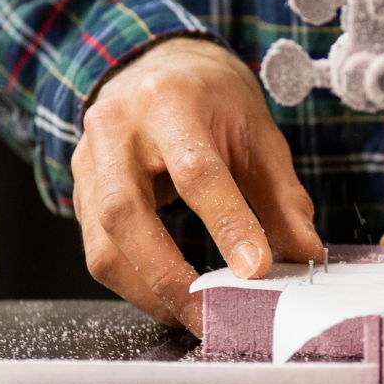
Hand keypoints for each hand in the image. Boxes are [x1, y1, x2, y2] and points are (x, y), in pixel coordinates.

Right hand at [73, 38, 324, 335]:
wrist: (157, 67)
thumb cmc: (210, 99)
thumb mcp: (257, 132)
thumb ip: (282, 195)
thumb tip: (303, 253)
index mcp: (169, 101)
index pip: (196, 171)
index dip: (227, 225)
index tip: (256, 269)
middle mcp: (117, 128)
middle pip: (127, 213)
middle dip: (170, 276)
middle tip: (212, 314)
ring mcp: (89, 161)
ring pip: (104, 243)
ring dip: (148, 291)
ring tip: (193, 316)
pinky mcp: (79, 192)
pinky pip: (98, 251)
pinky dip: (134, 284)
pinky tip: (168, 298)